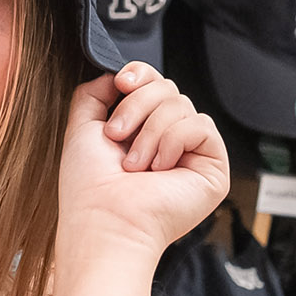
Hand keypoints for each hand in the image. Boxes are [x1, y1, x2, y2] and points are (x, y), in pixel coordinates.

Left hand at [56, 62, 229, 262]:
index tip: (122, 83)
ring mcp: (191, 154)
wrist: (105, 222)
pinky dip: (174, 141)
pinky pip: (201, 125)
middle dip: (138, 106)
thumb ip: (95, 95)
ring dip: (151, 131)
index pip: (153, 85)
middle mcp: (168, 141)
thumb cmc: (90, 188)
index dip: (140, 75)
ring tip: (135, 164)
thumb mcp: (83, 129)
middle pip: (168, 89)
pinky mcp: (213, 167)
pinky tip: (160, 168)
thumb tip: (116, 74)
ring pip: (182, 104)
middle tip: (117, 137)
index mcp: (141, 132)